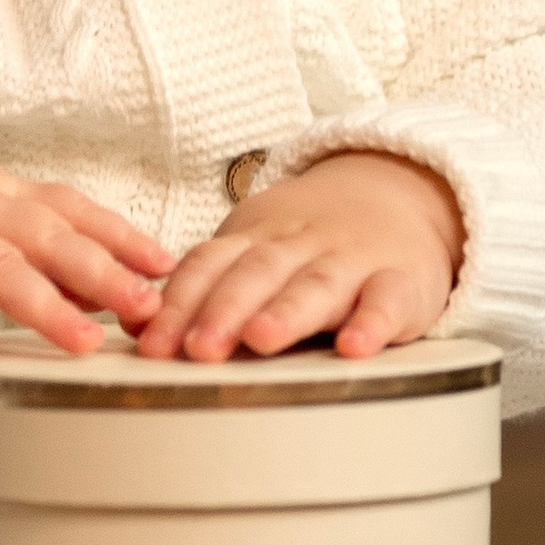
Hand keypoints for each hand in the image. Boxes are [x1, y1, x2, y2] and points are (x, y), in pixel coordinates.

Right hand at [0, 159, 171, 363]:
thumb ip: (52, 255)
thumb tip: (124, 289)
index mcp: (8, 198)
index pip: (72, 209)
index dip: (121, 236)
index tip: (167, 267)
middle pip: (46, 235)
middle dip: (101, 271)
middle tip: (146, 307)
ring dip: (44, 303)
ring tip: (84, 342)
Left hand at [136, 152, 463, 365]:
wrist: (403, 195)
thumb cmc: (314, 241)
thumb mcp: (257, 249)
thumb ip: (207, 289)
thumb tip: (141, 333)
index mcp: (256, 238)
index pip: (210, 264)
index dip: (179, 304)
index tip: (152, 346)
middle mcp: (300, 245)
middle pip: (257, 272)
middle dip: (224, 309)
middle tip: (198, 349)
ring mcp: (353, 259)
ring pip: (317, 282)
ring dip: (288, 311)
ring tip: (262, 338)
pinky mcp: (402, 280)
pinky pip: (388, 298)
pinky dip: (373, 321)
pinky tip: (355, 346)